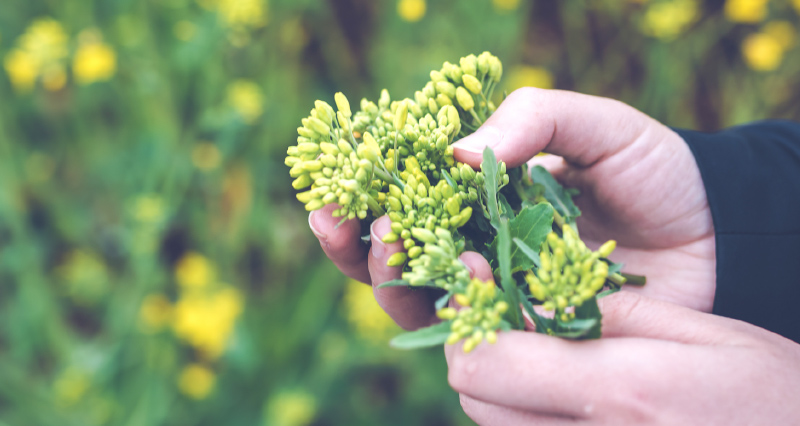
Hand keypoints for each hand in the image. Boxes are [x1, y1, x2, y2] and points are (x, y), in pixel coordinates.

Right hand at [309, 88, 715, 329]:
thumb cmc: (652, 170)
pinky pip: (479, 334)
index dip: (361, 197)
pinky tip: (464, 282)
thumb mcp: (595, 123)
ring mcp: (501, 294)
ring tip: (400, 246)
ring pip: (422, 301)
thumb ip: (533, 118)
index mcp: (478, 197)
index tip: (331, 188)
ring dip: (395, 279)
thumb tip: (454, 150)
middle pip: (394, 259)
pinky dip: (457, 313)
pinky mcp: (531, 334)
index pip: (404, 200)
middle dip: (361, 244)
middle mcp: (477, 247)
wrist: (717, 231)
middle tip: (360, 224)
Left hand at [445, 289, 799, 424]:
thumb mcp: (700, 330)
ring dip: (500, 385)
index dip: (470, 323)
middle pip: (476, 399)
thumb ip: (610, 313)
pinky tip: (564, 391)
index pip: (486, 365)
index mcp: (619, 390)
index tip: (480, 288)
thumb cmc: (774, 392)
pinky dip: (527, 415)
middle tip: (511, 318)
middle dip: (479, 351)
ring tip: (540, 352)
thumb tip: (540, 303)